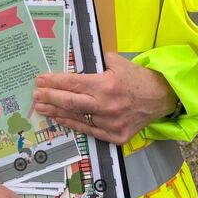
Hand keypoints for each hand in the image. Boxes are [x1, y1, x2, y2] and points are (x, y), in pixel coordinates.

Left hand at [33, 52, 178, 144]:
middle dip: (49, 97)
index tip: (40, 80)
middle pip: (69, 102)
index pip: (72, 83)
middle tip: (35, 95)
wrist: (162, 98)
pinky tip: (60, 119)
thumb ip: (96, 62)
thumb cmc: (138, 79)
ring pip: (76, 118)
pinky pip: (88, 130)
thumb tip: (76, 64)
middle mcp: (106, 105)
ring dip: (56, 113)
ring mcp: (110, 123)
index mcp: (106, 85)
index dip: (54, 82)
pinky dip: (72, 124)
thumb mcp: (118, 62)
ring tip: (41, 108)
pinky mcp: (115, 136)